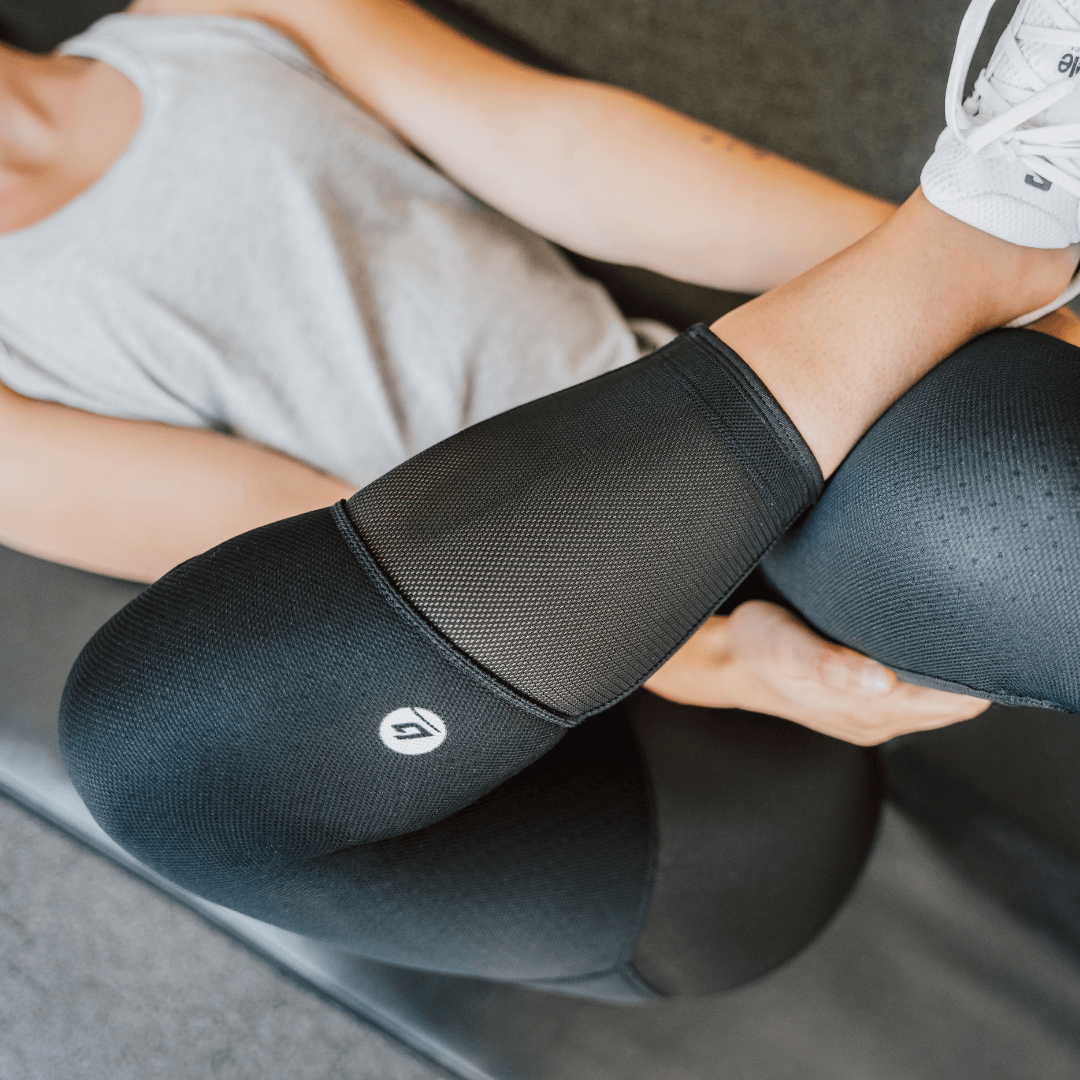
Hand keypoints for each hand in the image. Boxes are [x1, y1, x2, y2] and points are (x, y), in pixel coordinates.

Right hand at [644, 600, 988, 744]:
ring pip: (935, 696)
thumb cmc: (756, 647)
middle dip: (966, 665)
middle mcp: (879, 720)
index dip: (972, 671)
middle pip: (954, 702)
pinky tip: (913, 639)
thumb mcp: (786, 648)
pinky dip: (922, 668)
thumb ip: (829, 666)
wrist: (727, 659)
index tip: (970, 633)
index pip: (957, 703)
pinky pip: (914, 690)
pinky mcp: (863, 700)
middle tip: (961, 619)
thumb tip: (878, 681)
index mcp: (870, 712)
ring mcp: (873, 714)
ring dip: (944, 667)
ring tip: (943, 625)